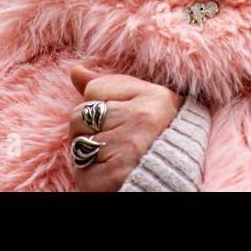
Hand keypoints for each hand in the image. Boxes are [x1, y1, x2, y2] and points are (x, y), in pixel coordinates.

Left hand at [67, 63, 184, 190]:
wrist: (176, 179)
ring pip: (78, 144)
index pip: (93, 89)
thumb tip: (74, 71)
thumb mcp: (142, 101)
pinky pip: (81, 173)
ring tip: (114, 158)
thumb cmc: (158, 138)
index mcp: (153, 96)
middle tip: (113, 142)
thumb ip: (107, 85)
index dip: (100, 106)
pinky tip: (111, 175)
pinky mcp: (114, 176)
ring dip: (89, 154)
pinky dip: (91, 177)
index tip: (121, 119)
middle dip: (88, 130)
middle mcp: (141, 120)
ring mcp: (128, 148)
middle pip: (79, 116)